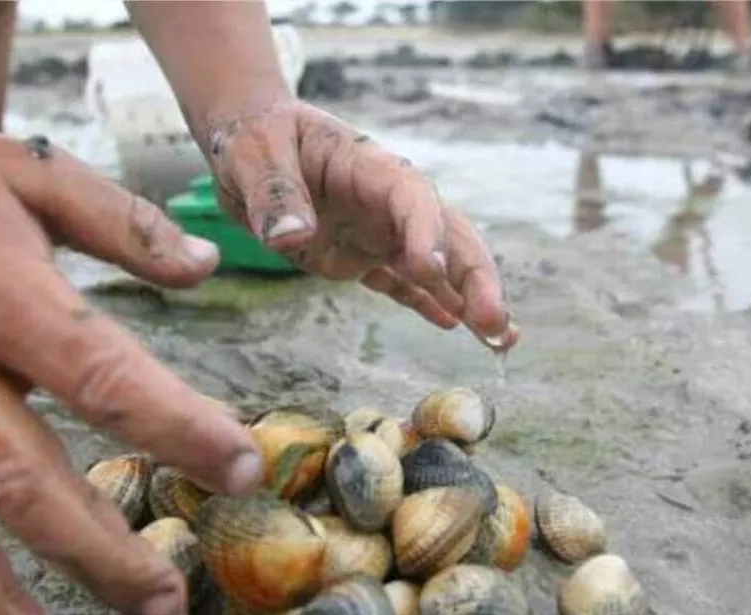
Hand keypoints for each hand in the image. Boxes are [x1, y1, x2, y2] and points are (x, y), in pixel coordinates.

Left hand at [198, 99, 520, 350]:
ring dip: (470, 299)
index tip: (428, 269)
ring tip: (502, 340)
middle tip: (495, 324)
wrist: (247, 138)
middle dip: (475, 277)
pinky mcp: (363, 254)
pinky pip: (405, 282)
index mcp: (367, 165)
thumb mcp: (252, 154)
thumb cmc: (252, 137)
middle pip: (447, 233)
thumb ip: (273, 193)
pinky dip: (431, 304)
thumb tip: (291, 236)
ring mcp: (378, 228)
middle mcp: (386, 199)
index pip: (412, 196)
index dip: (426, 231)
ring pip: (438, 263)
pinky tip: (457, 328)